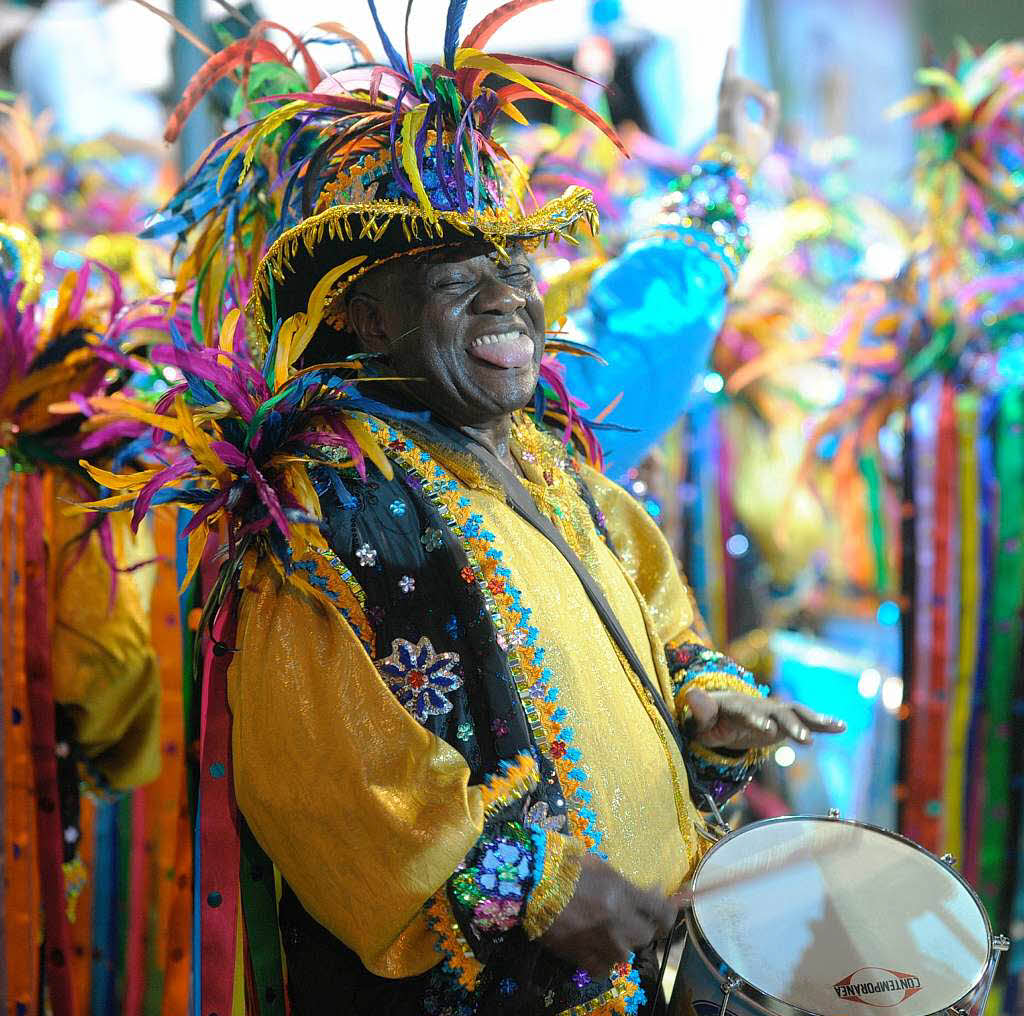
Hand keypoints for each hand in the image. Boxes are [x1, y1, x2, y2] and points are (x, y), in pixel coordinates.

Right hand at [539, 854, 684, 976]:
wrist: (530, 883)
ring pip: (626, 954)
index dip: (668, 912)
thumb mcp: (599, 866)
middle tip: (633, 916)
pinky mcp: (581, 956)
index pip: (661, 912)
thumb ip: (624, 883)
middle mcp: (616, 922)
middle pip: (646, 935)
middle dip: (643, 925)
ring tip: (610, 929)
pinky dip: (603, 959)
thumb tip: (648, 892)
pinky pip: (603, 968)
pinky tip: (597, 946)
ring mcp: (599, 942)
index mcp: (622, 894)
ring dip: (622, 942)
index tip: (664, 909)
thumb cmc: (564, 866)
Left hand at [684, 687, 845, 750]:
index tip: (766, 728)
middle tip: (804, 740)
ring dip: (812, 720)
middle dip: (790, 724)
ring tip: (834, 726)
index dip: (755, 718)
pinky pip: (804, 719)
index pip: (745, 711)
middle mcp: (757, 704)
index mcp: (735, 705)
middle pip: (776, 711)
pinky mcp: (783, 720)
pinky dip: (821, 722)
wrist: (722, 716)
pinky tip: (841, 726)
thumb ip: (700, 711)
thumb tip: (691, 693)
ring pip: (794, 712)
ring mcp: (773, 711)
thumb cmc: (709, 721)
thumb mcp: (700, 721)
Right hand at [715, 47, 779, 167]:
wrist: (742, 174)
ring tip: (767, 101)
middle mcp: (724, 113)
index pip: (730, 93)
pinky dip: (757, 93)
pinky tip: (767, 101)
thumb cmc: (751, 160)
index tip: (758, 85)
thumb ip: (771, 114)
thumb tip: (773, 94)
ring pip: (734, 83)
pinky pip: (741, 89)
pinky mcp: (729, 113)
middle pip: (724, 83)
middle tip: (732, 46)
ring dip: (754, 87)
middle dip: (729, 64)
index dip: (735, 78)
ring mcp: (724, 113)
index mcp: (731, 118)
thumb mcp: (767, 134)